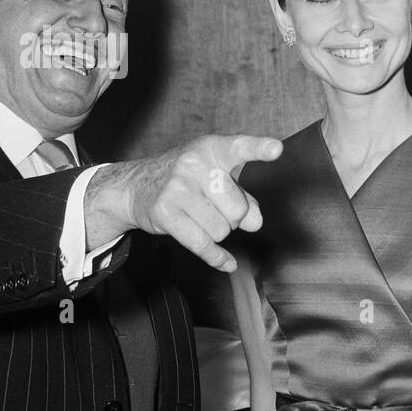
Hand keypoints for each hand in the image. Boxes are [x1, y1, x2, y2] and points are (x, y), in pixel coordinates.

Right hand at [85, 134, 282, 271]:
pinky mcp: (165, 214)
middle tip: (215, 208)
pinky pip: (203, 245)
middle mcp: (194, 165)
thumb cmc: (186, 179)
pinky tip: (227, 263)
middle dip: (233, 218)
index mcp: (212, 149)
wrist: (134, 186)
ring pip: (222, 231)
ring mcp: (177, 189)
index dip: (259, 148)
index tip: (277, 149)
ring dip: (217, 232)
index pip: (239, 147)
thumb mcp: (216, 177)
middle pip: (238, 211)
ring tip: (200, 216)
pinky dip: (217, 258)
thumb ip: (243, 196)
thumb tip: (255, 222)